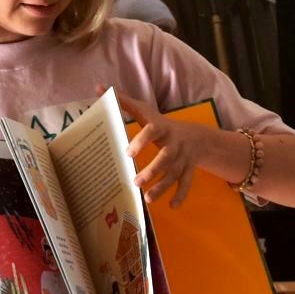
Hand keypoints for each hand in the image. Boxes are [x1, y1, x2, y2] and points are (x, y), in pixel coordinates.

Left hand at [113, 90, 209, 207]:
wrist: (196, 136)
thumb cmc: (161, 123)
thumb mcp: (145, 111)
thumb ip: (123, 102)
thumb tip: (97, 87)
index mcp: (162, 127)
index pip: (152, 131)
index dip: (141, 141)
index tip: (128, 153)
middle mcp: (175, 143)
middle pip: (166, 157)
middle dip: (153, 170)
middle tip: (136, 181)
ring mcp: (184, 158)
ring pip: (175, 174)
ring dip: (163, 187)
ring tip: (147, 199)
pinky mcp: (189, 170)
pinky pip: (187, 184)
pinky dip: (181, 196)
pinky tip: (171, 206)